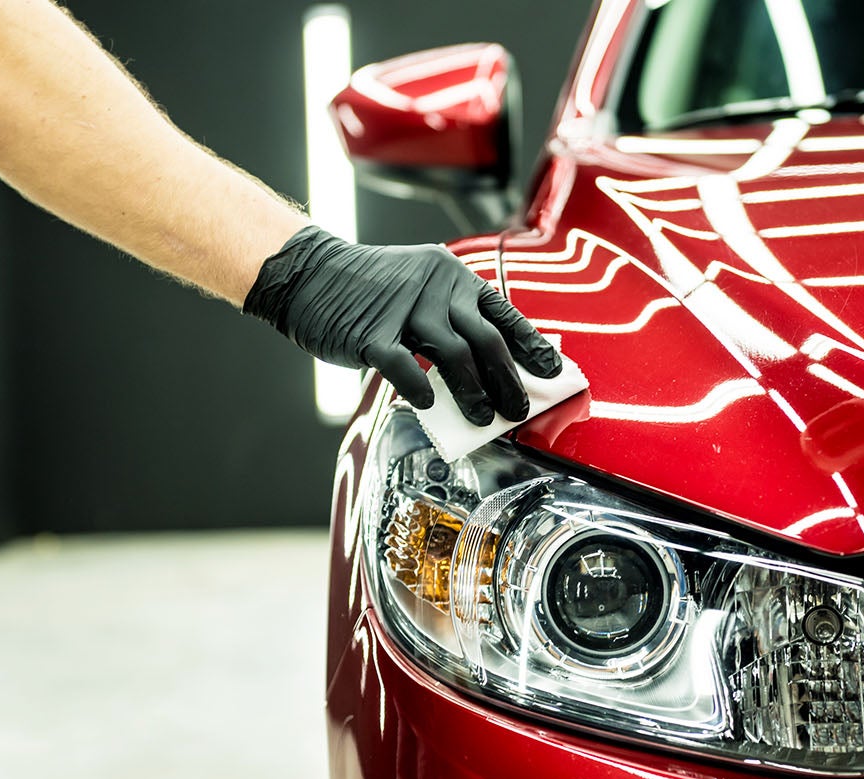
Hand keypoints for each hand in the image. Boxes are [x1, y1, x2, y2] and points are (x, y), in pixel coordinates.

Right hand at [245, 226, 561, 425]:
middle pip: (486, 340)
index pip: (503, 313)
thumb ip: (451, 321)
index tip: (553, 371)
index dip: (531, 345)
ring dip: (474, 393)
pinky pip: (406, 367)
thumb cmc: (368, 290)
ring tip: (483, 419)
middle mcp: (434, 287)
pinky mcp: (372, 334)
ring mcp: (403, 309)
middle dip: (509, 380)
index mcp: (451, 275)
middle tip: (518, 410)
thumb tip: (487, 370)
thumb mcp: (418, 288)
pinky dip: (421, 390)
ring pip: (454, 356)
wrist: (309, 274)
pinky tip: (429, 406)